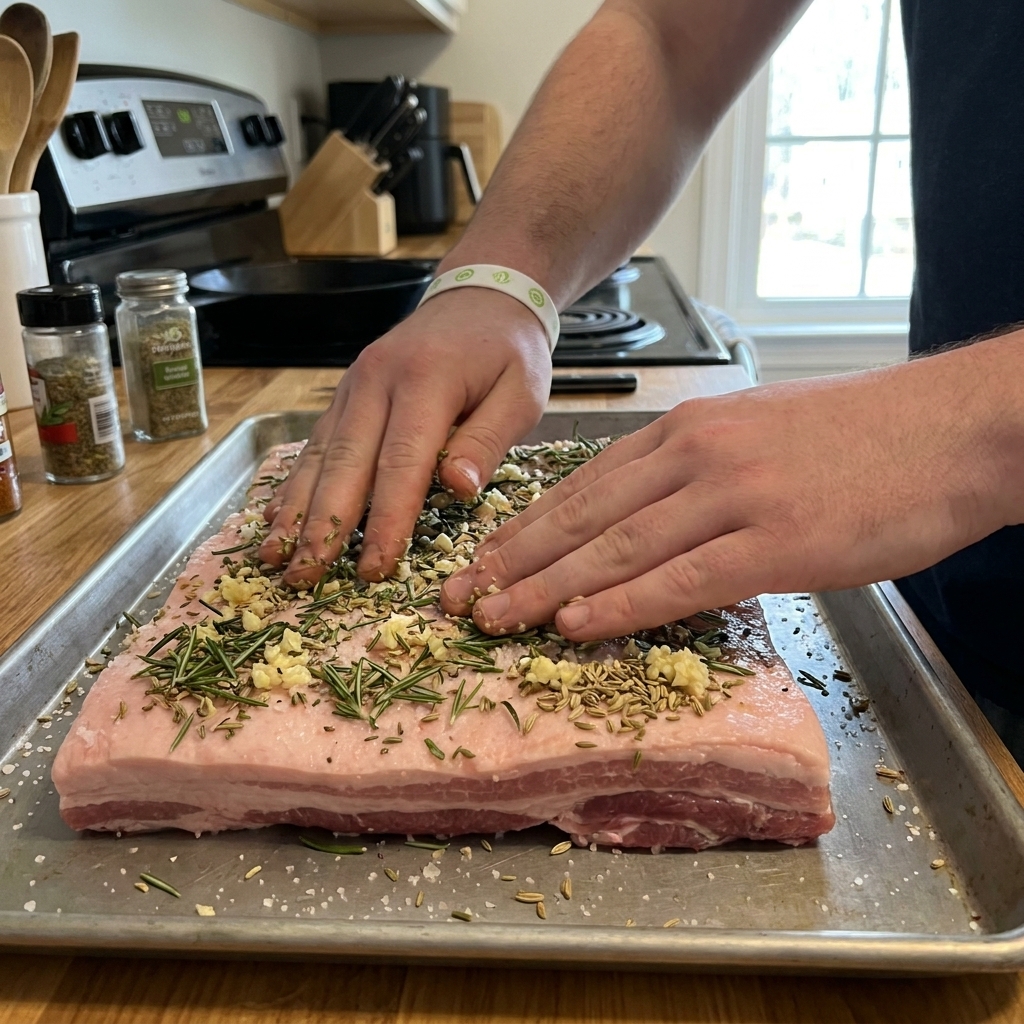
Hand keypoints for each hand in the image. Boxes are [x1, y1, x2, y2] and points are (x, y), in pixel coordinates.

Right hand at [259, 287, 550, 585]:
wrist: (481, 295)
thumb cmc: (507, 351)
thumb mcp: (520, 391)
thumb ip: (488, 439)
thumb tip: (458, 487)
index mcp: (426, 381)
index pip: (400, 463)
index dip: (385, 520)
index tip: (372, 568)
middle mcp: (378, 381)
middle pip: (346, 463)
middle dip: (323, 526)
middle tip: (304, 577)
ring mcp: (355, 385)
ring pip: (320, 456)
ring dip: (296, 510)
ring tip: (276, 557)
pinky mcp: (347, 393)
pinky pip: (316, 443)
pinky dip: (294, 482)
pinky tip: (275, 516)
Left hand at [440, 346, 1022, 639]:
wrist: (948, 427)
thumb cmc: (858, 437)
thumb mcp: (756, 435)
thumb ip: (695, 474)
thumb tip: (649, 522)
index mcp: (686, 431)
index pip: (583, 486)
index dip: (524, 528)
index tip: (482, 560)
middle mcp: (694, 455)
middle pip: (582, 516)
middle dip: (513, 561)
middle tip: (459, 598)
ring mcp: (732, 495)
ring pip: (616, 548)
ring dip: (547, 588)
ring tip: (495, 618)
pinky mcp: (775, 539)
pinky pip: (681, 577)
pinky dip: (622, 603)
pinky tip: (578, 624)